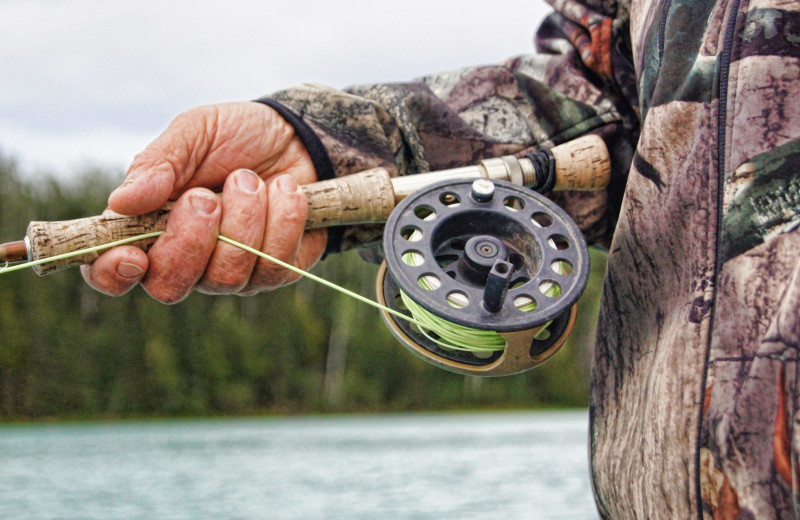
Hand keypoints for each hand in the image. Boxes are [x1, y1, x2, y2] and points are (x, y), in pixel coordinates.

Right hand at [81, 102, 326, 302]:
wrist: (298, 136)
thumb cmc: (236, 136)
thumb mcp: (194, 133)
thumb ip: (158, 164)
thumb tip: (120, 202)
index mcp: (149, 228)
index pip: (113, 273)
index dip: (113, 274)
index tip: (131, 254)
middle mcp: (188, 260)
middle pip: (170, 286)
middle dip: (190, 240)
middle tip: (206, 196)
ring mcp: (233, 272)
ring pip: (227, 278)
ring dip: (242, 219)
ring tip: (250, 179)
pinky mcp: (277, 271)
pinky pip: (276, 266)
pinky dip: (282, 219)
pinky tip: (284, 189)